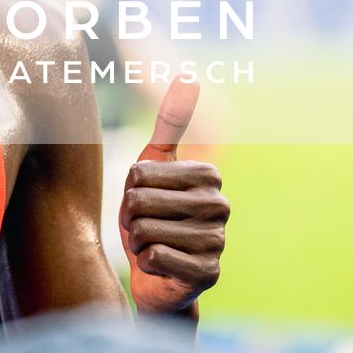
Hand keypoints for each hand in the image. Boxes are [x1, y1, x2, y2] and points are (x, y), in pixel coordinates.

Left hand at [118, 78, 227, 317]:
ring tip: (154, 246)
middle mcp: (221, 205)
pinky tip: (161, 267)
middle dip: (131, 218)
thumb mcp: (154, 165)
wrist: (157, 276)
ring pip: (145, 230)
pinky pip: (155, 257)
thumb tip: (188, 75)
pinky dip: (147, 263)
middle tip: (146, 227)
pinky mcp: (209, 273)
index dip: (131, 189)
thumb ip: (170, 122)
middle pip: (140, 201)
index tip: (148, 200)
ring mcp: (218, 241)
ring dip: (138, 242)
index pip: (139, 172)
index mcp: (208, 175)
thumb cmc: (152, 216)